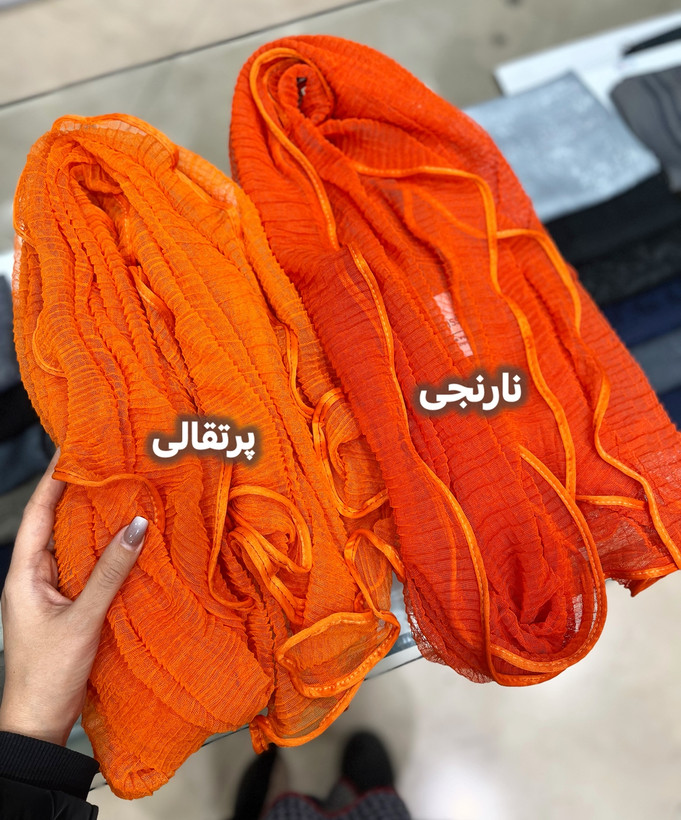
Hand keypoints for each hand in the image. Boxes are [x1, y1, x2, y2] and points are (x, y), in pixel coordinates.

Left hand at [0, 449, 147, 745]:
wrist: (37, 723)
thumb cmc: (48, 674)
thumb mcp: (82, 619)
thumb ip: (111, 572)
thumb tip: (138, 526)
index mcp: (24, 573)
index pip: (40, 512)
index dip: (55, 478)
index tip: (72, 447)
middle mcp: (34, 575)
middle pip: (56, 522)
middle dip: (78, 491)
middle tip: (106, 461)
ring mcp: (50, 591)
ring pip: (73, 544)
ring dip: (94, 519)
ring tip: (120, 489)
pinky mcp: (67, 606)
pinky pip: (86, 566)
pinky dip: (103, 549)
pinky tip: (125, 538)